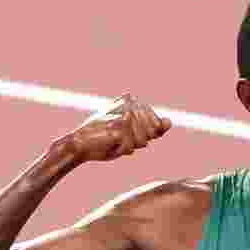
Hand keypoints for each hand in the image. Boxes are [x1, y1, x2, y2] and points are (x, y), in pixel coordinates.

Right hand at [56, 92, 171, 162]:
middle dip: (138, 142)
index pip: (157, 126)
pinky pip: (131, 146)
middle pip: (152, 133)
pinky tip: (110, 143)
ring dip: (129, 146)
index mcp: (133, 100)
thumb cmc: (107, 141)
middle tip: (119, 138)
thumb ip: (154, 130)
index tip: (128, 133)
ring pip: (144, 141)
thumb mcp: (134, 136)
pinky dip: (122, 149)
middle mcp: (130, 101)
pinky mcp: (119, 123)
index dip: (146, 136)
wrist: (79, 144)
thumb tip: (169, 122)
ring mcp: (125, 111)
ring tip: (114, 140)